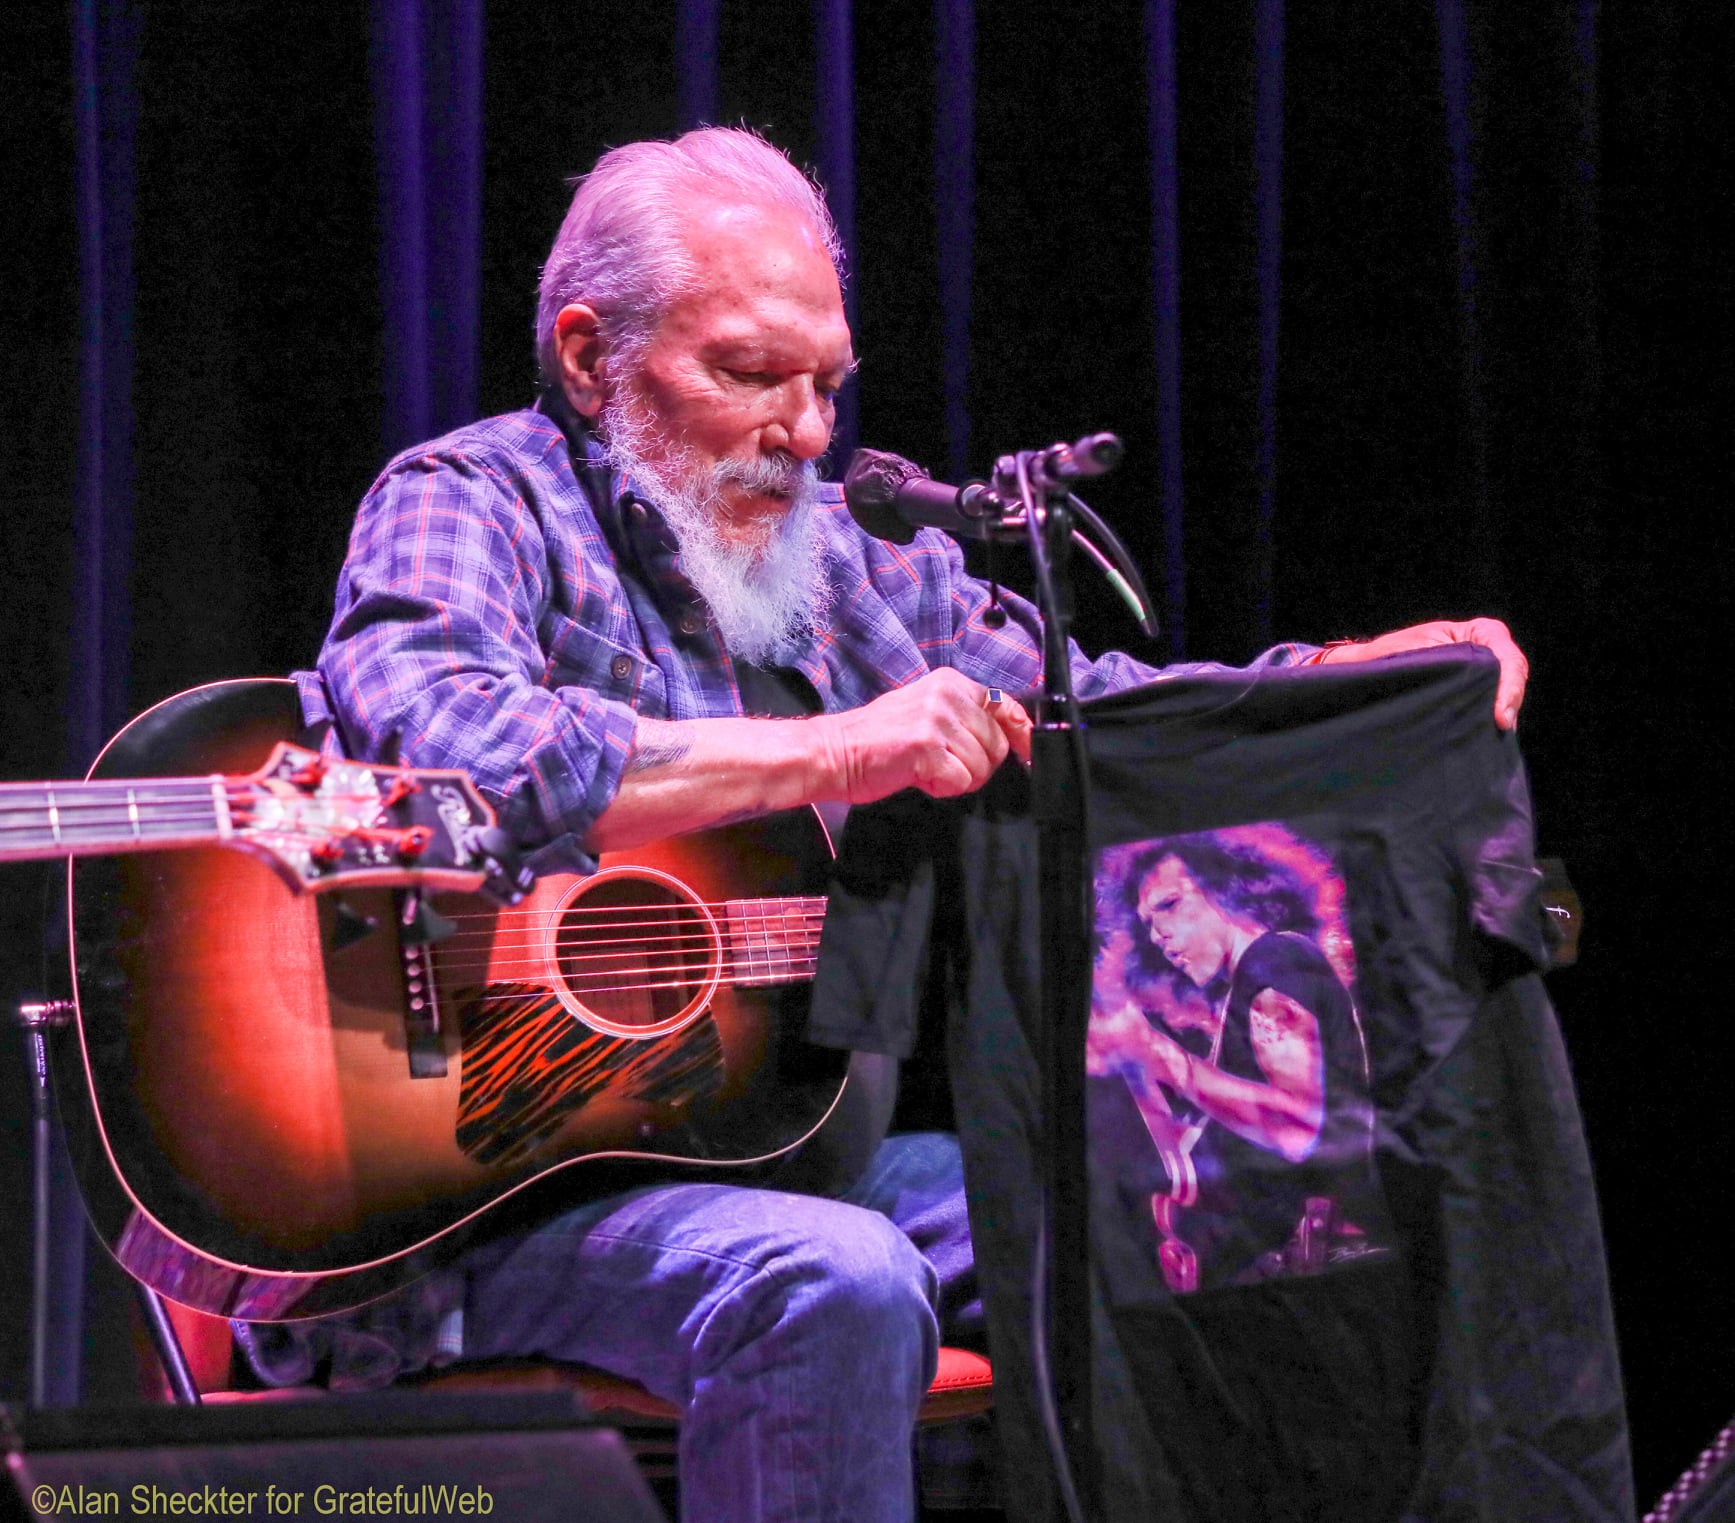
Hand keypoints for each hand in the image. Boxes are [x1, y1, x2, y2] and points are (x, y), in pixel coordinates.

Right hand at [814, 669, 1033, 804]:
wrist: (834, 753)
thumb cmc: (877, 740)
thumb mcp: (925, 712)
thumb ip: (964, 717)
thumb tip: (1009, 735)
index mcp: (950, 682)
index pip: (1006, 705)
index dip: (1021, 734)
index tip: (1027, 753)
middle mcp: (947, 695)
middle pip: (997, 744)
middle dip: (976, 765)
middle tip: (942, 765)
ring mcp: (937, 720)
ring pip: (981, 766)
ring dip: (958, 777)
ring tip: (925, 769)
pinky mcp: (927, 747)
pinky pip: (961, 780)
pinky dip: (943, 787)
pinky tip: (919, 777)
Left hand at [1318, 617, 1527, 728]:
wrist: (1362, 671)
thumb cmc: (1383, 659)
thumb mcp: (1411, 657)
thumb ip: (1441, 665)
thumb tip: (1473, 688)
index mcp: (1472, 632)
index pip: (1505, 654)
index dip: (1509, 684)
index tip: (1499, 714)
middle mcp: (1481, 649)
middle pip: (1512, 674)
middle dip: (1510, 700)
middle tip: (1501, 727)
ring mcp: (1478, 673)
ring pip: (1504, 692)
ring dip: (1501, 712)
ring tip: (1495, 733)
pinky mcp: (1469, 694)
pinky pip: (1487, 706)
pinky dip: (1489, 720)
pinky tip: (1483, 736)